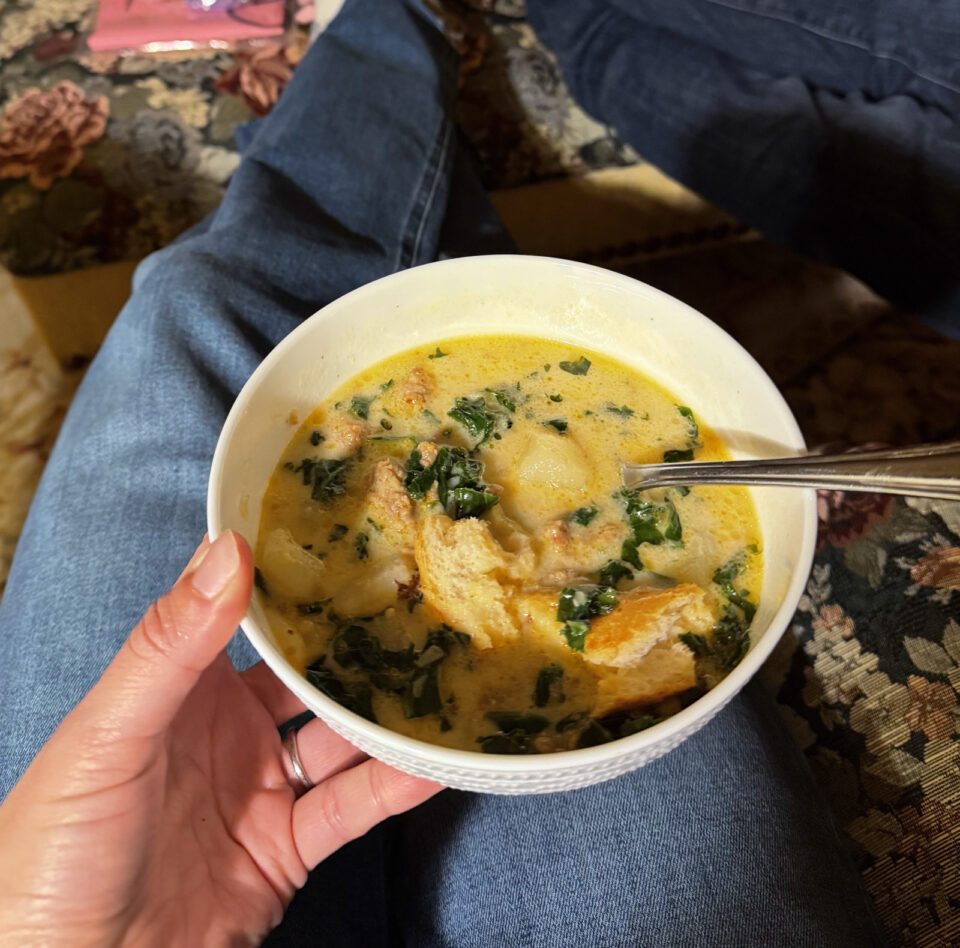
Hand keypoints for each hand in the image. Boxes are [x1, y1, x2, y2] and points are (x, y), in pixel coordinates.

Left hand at [0, 532, 440, 945]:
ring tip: (445, 680)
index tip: (351, 539)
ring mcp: (260, 789)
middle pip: (307, 678)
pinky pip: (348, 811)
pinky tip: (431, 764)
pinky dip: (390, 790)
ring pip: (338, 741)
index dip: (294, 581)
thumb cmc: (57, 847)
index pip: (247, 619)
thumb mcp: (109, 735)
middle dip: (357, 646)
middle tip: (420, 606)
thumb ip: (170, 645)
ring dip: (384, 717)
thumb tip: (229, 547)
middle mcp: (228, 730)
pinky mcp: (285, 849)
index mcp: (180, 688)